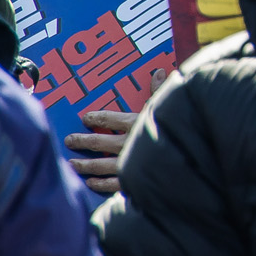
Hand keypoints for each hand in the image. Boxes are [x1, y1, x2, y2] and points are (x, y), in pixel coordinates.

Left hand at [64, 68, 167, 196]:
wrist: (187, 159)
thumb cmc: (178, 128)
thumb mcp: (169, 105)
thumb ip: (161, 90)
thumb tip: (161, 71)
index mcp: (135, 123)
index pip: (108, 118)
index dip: (95, 117)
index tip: (85, 118)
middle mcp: (127, 142)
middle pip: (98, 141)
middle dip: (81, 140)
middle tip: (69, 140)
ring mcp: (128, 163)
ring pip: (100, 164)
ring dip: (84, 164)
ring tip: (72, 163)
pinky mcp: (132, 180)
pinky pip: (111, 183)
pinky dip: (99, 184)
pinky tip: (90, 182)